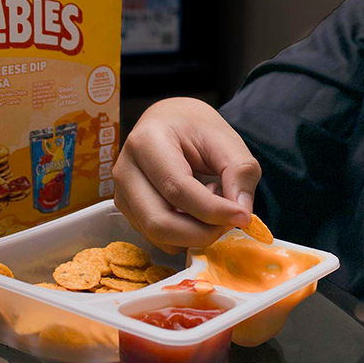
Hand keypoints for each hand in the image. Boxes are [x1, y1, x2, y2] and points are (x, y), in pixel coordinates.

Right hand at [113, 97, 259, 251]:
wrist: (170, 123)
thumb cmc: (197, 129)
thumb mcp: (227, 140)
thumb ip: (240, 172)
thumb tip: (242, 215)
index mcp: (146, 141)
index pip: (177, 188)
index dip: (212, 209)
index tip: (243, 217)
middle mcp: (125, 169)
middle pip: (159, 221)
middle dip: (202, 232)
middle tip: (230, 220)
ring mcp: (120, 193)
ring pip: (156, 236)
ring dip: (194, 233)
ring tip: (212, 205)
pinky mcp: (126, 211)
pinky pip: (156, 238)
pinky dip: (184, 236)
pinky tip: (196, 211)